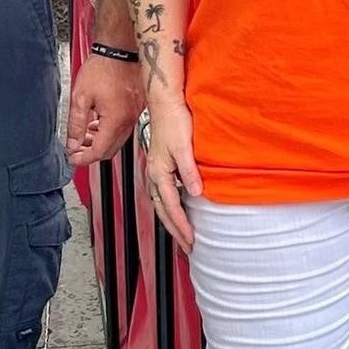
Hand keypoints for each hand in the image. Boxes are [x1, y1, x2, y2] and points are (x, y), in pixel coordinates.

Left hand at [65, 50, 143, 165]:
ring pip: (118, 139)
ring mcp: (135, 112)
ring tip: (83, 135)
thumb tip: (73, 143)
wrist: (119, 49)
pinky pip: (124, 126)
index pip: (99, 151)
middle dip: (91, 152)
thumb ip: (75, 124)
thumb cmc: (103, 66)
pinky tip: (97, 123)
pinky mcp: (137, 105)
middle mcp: (129, 119)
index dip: (83, 158)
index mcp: (116, 120)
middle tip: (76, 149)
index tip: (72, 157)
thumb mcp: (80, 97)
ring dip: (100, 141)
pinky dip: (109, 130)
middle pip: (110, 149)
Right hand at [143, 92, 199, 253]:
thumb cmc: (174, 120)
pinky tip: (179, 208)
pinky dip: (170, 206)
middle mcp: (154, 174)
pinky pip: (163, 193)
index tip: (191, 240)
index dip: (181, 225)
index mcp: (158, 172)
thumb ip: (189, 171)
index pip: (170, 207)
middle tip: (187, 246)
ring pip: (161, 203)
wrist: (165, 101)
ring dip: (171, 220)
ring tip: (182, 234)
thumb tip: (195, 193)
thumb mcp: (184, 146)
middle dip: (174, 230)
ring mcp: (156, 170)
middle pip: (162, 210)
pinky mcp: (160, 165)